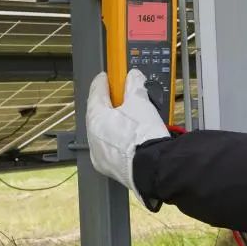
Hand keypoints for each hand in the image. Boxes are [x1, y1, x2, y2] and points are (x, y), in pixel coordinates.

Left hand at [85, 69, 169, 196]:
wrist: (153, 168)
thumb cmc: (143, 136)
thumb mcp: (140, 102)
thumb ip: (134, 86)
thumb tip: (133, 77)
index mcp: (95, 118)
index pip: (95, 93)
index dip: (102, 82)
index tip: (107, 77)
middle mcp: (92, 137)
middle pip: (98, 114)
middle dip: (109, 104)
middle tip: (120, 96)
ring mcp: (99, 155)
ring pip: (104, 133)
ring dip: (113, 123)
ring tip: (128, 117)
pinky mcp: (109, 168)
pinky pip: (110, 148)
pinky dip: (117, 140)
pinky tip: (129, 137)